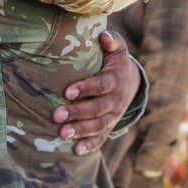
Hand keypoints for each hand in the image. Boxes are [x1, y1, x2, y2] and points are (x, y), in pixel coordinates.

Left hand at [52, 30, 138, 154]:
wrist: (130, 81)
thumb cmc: (115, 60)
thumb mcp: (118, 47)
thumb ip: (112, 40)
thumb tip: (104, 37)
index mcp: (116, 80)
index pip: (102, 85)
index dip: (86, 89)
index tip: (67, 91)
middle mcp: (116, 100)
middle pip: (98, 109)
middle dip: (77, 113)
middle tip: (57, 115)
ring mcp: (113, 116)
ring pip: (98, 126)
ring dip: (80, 131)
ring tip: (62, 134)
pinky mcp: (109, 126)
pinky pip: (101, 138)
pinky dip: (89, 146)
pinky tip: (76, 150)